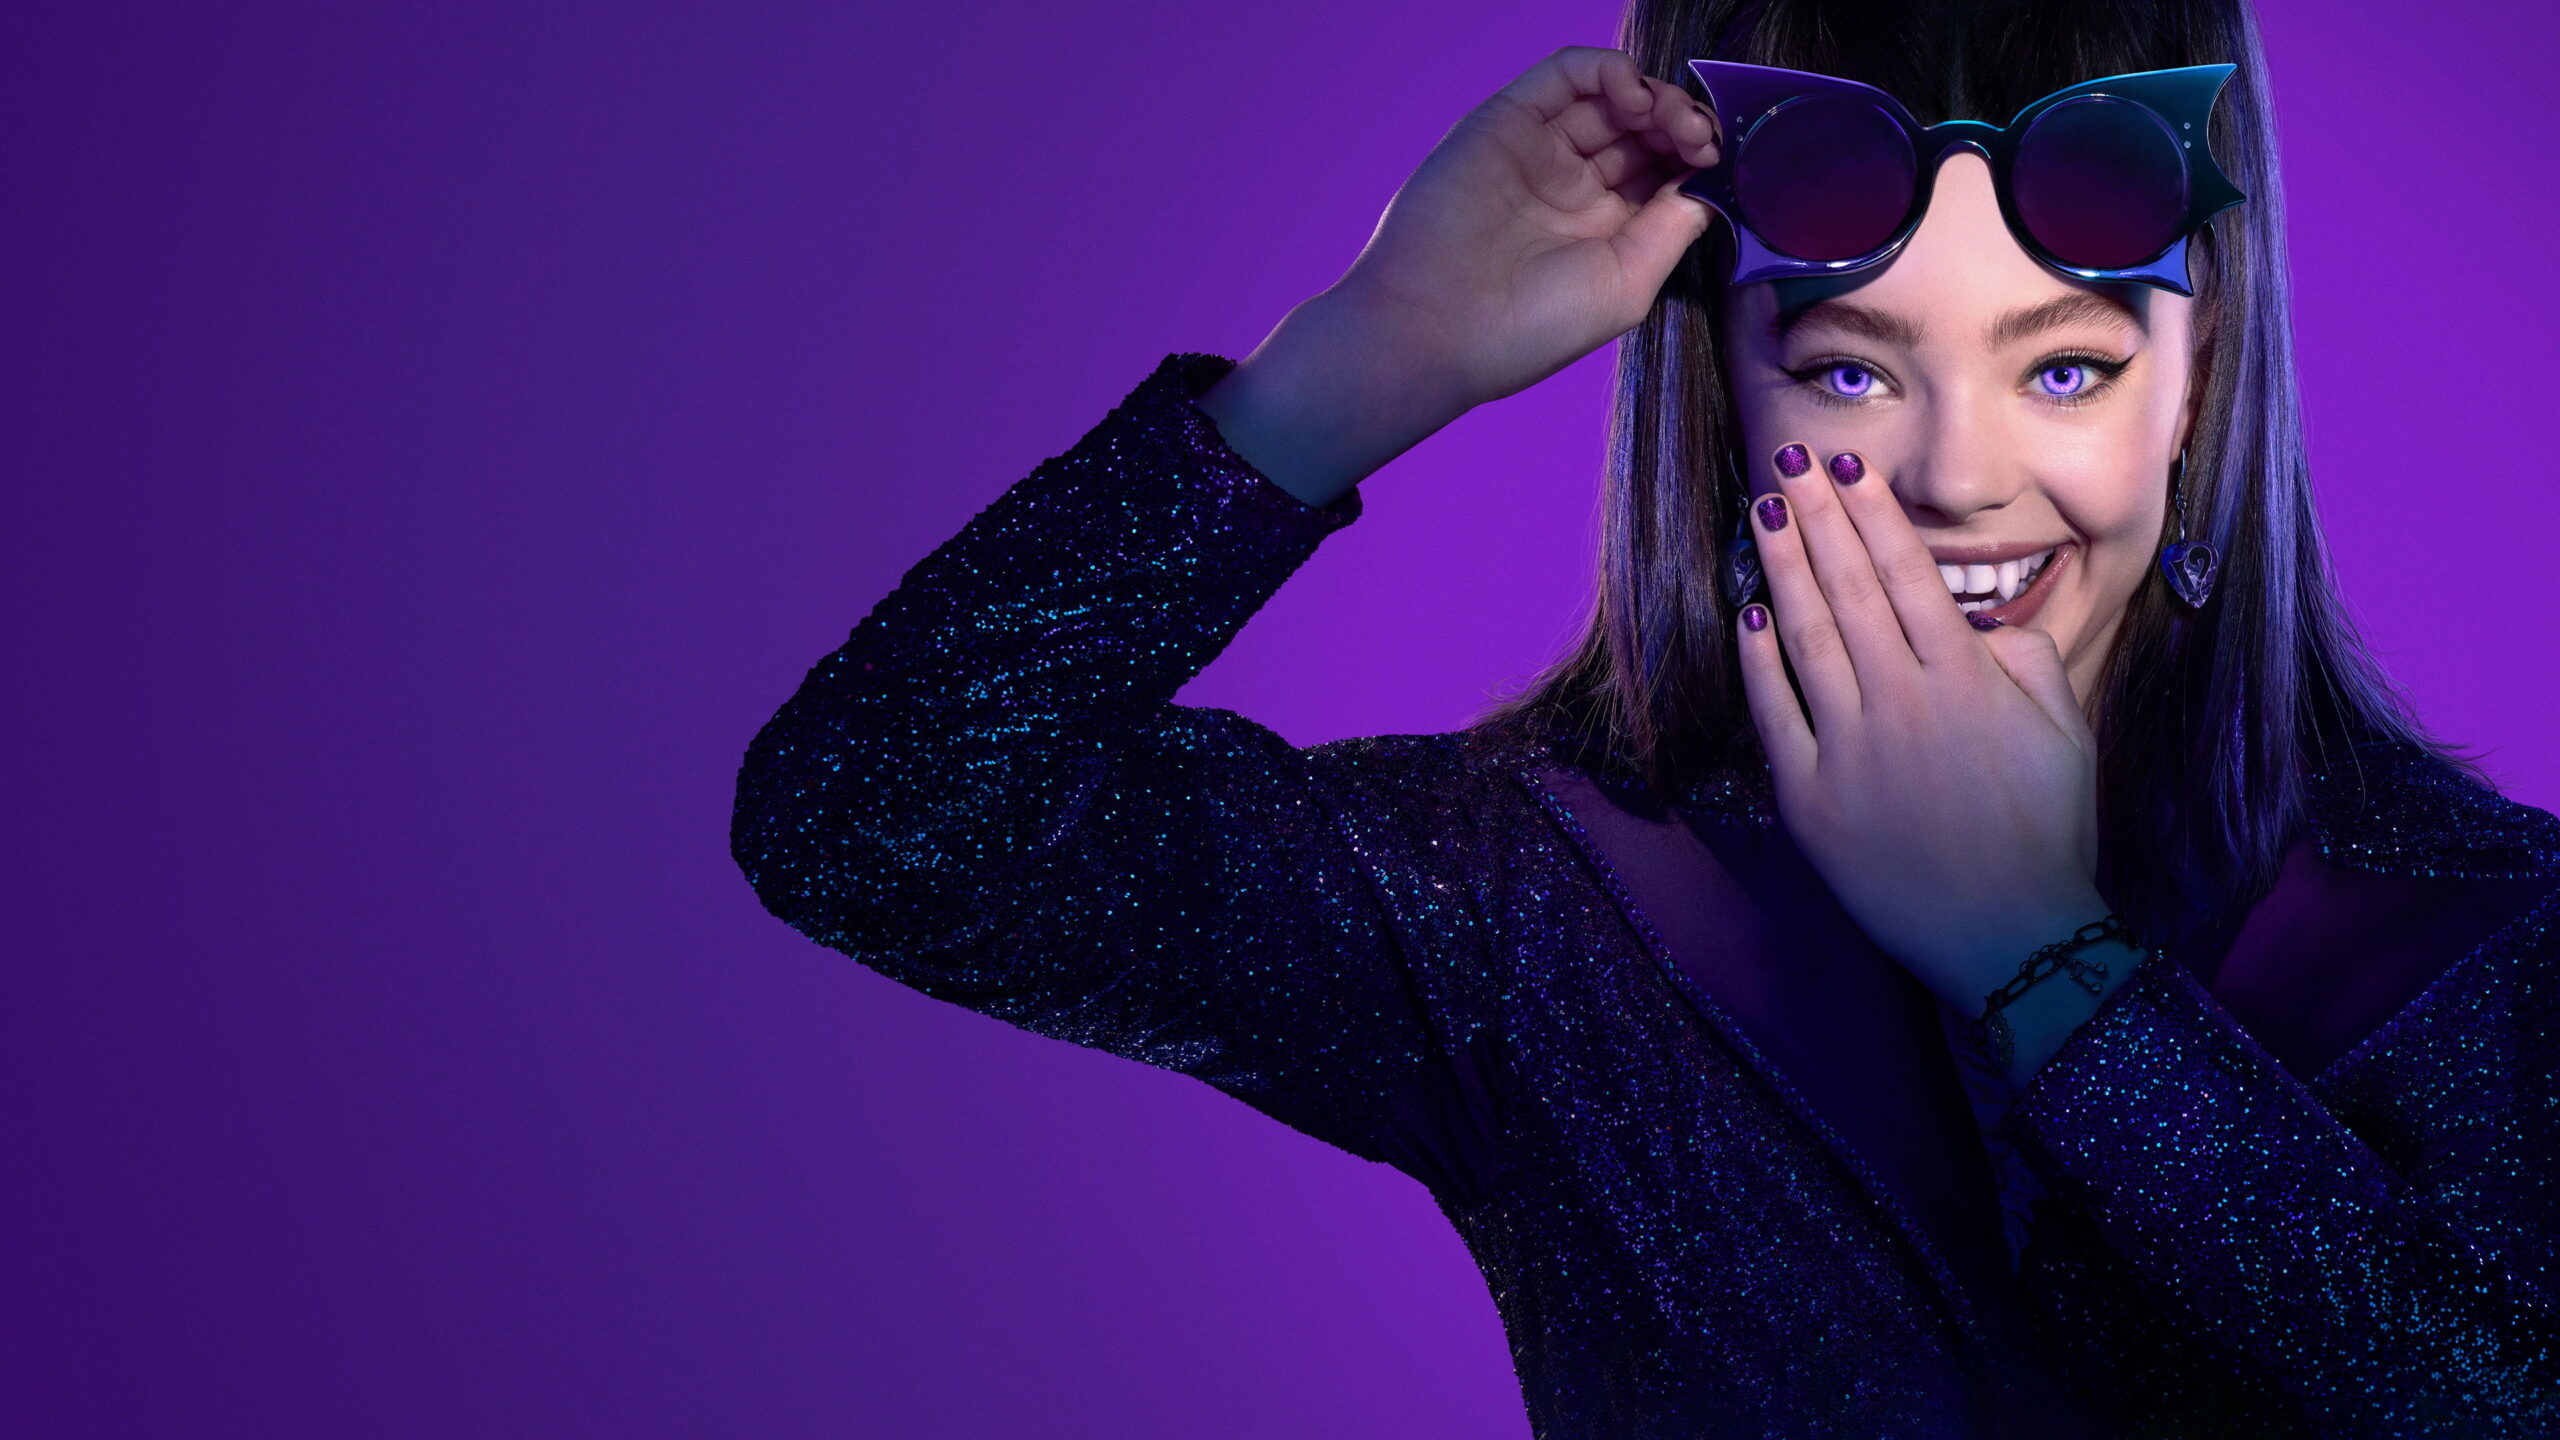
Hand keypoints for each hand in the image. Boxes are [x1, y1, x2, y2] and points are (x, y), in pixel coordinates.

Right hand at [1199, 47, 1714, 506]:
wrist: (1434, 327)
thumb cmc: (1526, 328)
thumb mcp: (1627, 284)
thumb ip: (1672, 227)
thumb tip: (1710, 183)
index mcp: (1603, 231)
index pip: (1664, 171)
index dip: (1697, 158)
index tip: (1717, 165)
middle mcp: (1573, 186)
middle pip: (1644, 130)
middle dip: (1683, 124)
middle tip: (1700, 139)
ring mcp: (1540, 150)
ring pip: (1612, 98)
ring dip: (1655, 97)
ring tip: (1674, 120)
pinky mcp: (1507, 121)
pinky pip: (1566, 74)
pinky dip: (1609, 71)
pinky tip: (1635, 97)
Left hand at [1733, 444, 2110, 1011]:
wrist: (2012, 935)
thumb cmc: (2047, 833)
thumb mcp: (2063, 732)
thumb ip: (2023, 661)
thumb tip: (1979, 621)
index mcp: (1965, 679)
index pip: (1908, 574)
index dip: (1872, 515)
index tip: (1848, 468)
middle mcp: (1902, 700)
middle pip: (1848, 589)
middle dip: (1817, 518)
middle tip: (1789, 461)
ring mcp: (1851, 747)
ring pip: (1806, 636)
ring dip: (1781, 568)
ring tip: (1763, 513)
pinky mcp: (1811, 797)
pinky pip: (1775, 713)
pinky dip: (1759, 661)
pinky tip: (1748, 615)